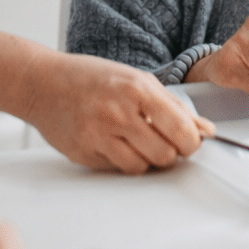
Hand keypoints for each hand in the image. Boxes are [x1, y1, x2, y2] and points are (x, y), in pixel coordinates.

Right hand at [23, 51, 212, 173]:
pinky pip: (117, 170)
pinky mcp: (84, 152)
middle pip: (165, 154)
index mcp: (138, 90)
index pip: (181, 129)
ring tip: (138, 142)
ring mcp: (99, 134)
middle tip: (163, 143)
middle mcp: (119, 112)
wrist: (43, 83)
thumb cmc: (91, 78)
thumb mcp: (137, 80)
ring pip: (142, 167)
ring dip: (147, 160)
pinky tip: (116, 144)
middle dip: (170, 153)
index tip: (190, 142)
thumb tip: (206, 130)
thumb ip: (173, 106)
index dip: (192, 142)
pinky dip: (123, 161)